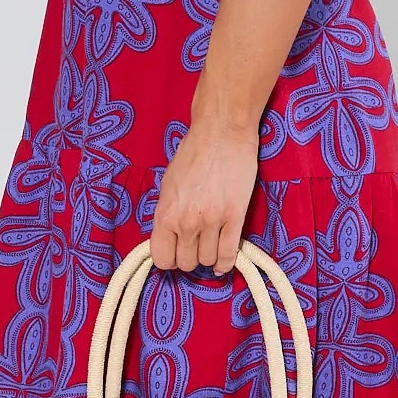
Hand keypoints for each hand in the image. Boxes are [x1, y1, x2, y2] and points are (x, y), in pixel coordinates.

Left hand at [150, 116, 258, 273]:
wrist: (221, 134)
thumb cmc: (193, 154)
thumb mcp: (167, 186)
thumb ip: (168, 214)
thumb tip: (170, 237)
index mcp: (165, 214)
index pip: (162, 259)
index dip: (170, 259)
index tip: (177, 252)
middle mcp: (186, 222)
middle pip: (187, 263)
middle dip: (191, 258)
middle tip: (196, 246)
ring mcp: (211, 221)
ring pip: (208, 260)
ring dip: (209, 257)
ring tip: (211, 244)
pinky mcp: (235, 217)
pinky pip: (230, 254)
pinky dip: (226, 263)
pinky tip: (223, 261)